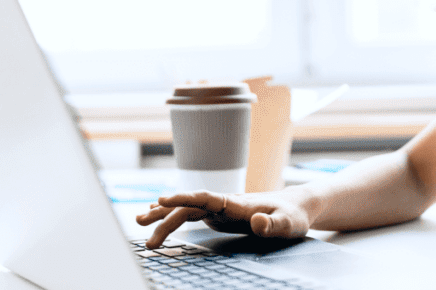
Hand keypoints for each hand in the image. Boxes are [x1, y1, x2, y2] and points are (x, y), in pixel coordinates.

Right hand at [136, 188, 314, 247]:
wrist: (296, 206)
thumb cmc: (294, 215)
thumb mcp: (289, 223)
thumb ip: (274, 224)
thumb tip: (257, 221)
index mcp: (237, 203)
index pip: (205, 197)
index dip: (183, 197)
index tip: (161, 199)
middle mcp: (224, 202)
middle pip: (189, 207)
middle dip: (165, 219)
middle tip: (147, 237)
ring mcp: (220, 208)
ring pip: (187, 210)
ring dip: (164, 216)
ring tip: (139, 221)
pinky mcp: (220, 215)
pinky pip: (191, 214)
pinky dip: (173, 214)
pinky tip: (158, 214)